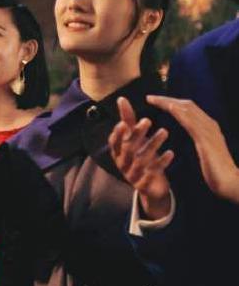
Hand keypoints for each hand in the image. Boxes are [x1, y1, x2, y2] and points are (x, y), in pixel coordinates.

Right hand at [108, 97, 172, 218]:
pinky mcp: (144, 184)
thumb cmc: (140, 155)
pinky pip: (152, 173)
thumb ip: (127, 120)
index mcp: (117, 152)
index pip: (114, 142)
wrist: (150, 186)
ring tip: (165, 131)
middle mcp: (122, 163)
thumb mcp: (133, 139)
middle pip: (128, 148)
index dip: (118, 133)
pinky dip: (161, 162)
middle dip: (137, 134)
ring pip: (141, 159)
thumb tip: (121, 99)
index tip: (124, 123)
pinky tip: (171, 152)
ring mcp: (132, 175)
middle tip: (148, 120)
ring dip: (152, 144)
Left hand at [147, 95, 238, 202]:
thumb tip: (187, 139)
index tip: (155, 101)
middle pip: (187, 105)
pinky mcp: (206, 140)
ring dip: (169, 103)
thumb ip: (198, 141)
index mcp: (208, 128)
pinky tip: (169, 108)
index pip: (189, 109)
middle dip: (167, 99)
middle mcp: (209, 125)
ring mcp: (209, 131)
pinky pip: (192, 122)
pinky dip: (181, 113)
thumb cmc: (216, 171)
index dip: (171, 103)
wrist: (231, 183)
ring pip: (188, 110)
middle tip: (149, 97)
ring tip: (153, 99)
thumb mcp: (204, 152)